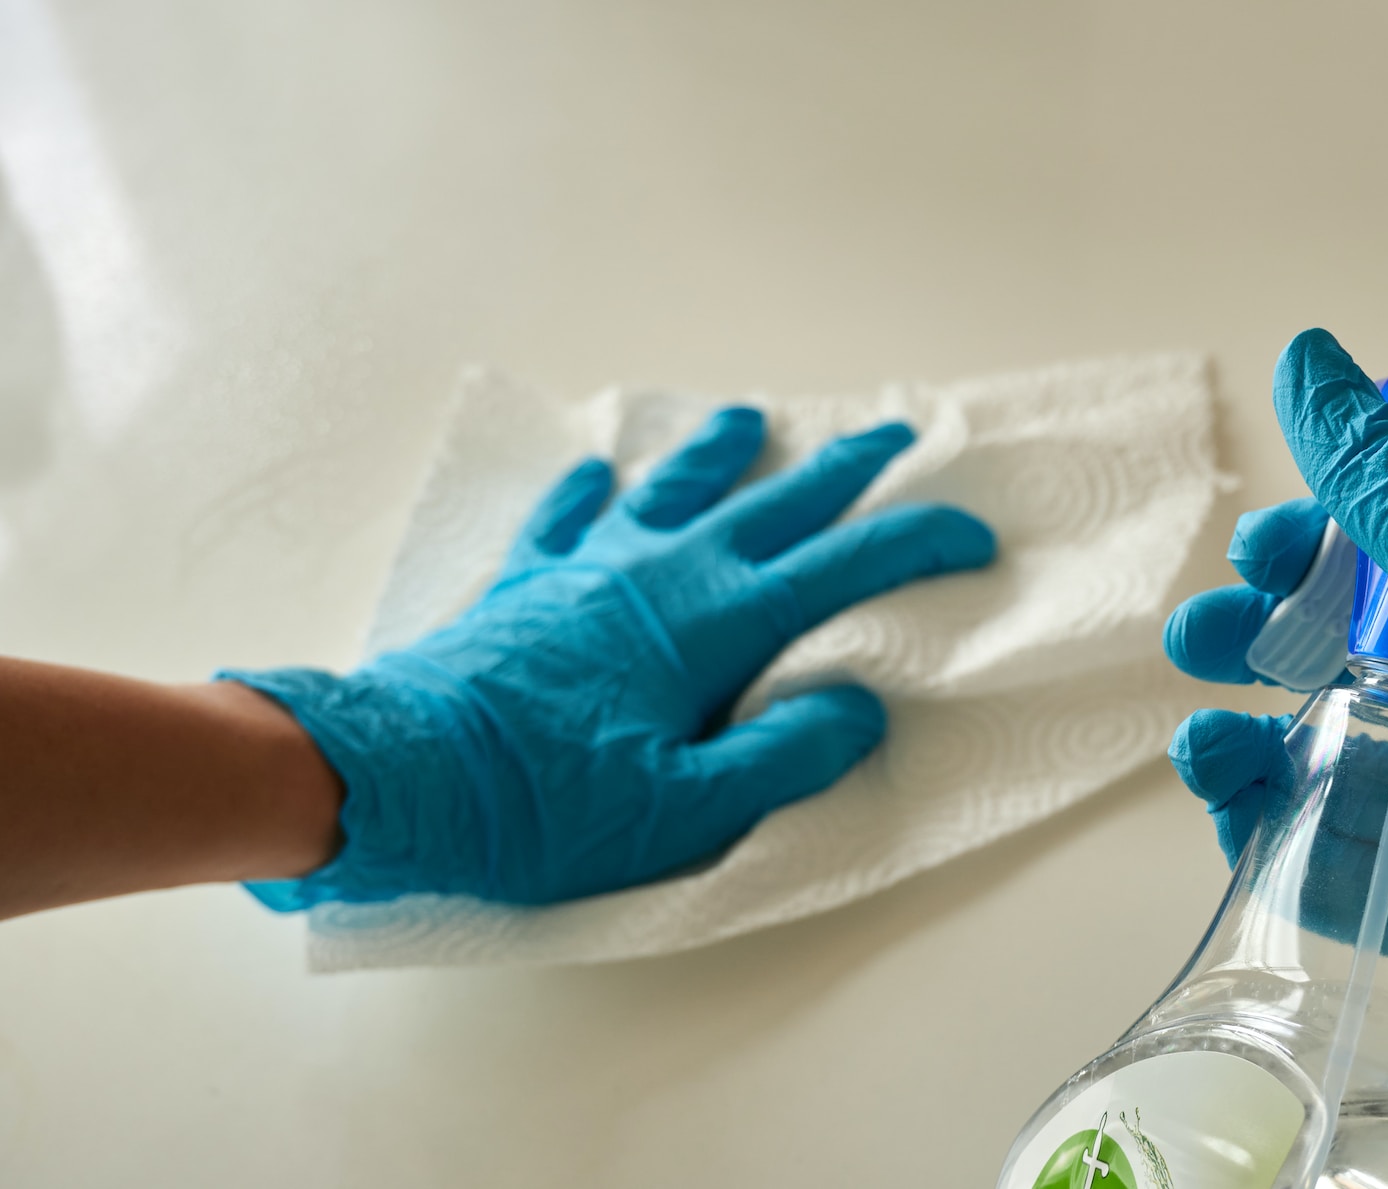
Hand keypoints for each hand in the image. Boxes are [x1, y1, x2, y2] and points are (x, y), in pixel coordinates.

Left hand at [225, 408, 994, 907]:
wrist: (401, 774)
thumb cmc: (545, 806)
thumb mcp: (682, 809)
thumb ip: (781, 756)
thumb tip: (856, 707)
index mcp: (715, 624)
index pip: (842, 566)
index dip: (916, 543)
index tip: (970, 533)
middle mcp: (663, 572)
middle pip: (774, 503)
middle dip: (843, 467)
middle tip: (894, 431)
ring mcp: (592, 566)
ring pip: (675, 488)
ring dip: (722, 452)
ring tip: (749, 417)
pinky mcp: (530, 581)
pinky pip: (572, 516)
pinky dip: (595, 492)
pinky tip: (600, 472)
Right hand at [1162, 330, 1387, 1184]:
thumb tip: (1305, 360)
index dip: (1321, 540)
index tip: (1259, 550)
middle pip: (1347, 647)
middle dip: (1260, 633)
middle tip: (1202, 635)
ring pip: (1318, 746)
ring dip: (1242, 727)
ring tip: (1201, 734)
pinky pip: (1317, 844)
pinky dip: (1258, 818)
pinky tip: (1225, 793)